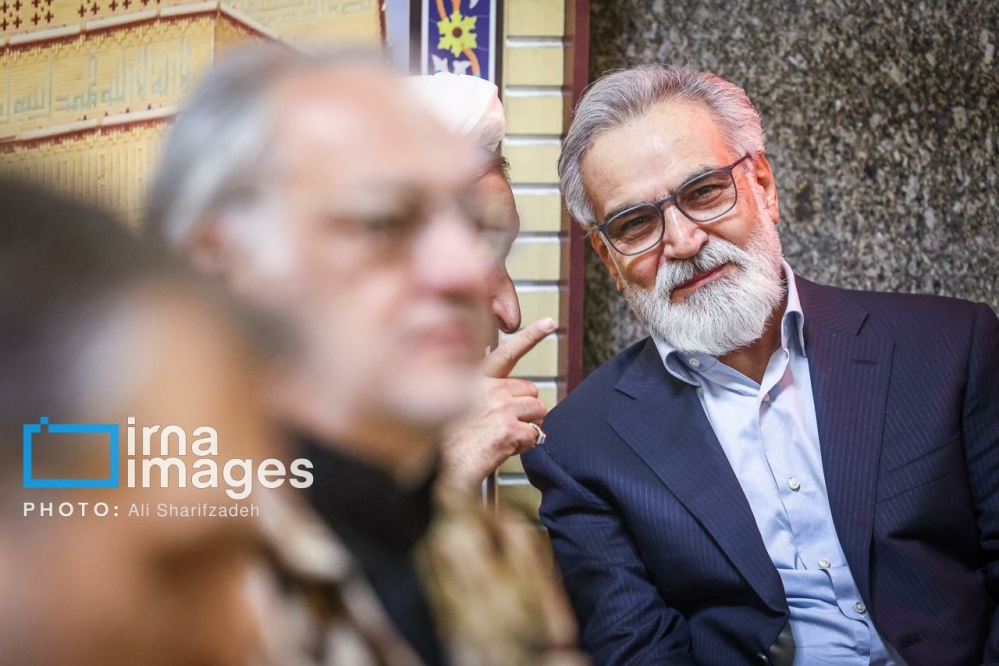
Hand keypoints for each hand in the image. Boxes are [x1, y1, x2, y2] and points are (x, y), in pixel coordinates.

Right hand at [441, 317, 555, 487]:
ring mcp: (499, 407)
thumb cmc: (444, 443)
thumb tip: (506, 400)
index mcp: (473, 379)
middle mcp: (488, 389)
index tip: (547, 323)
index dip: (530, 336)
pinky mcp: (508, 428)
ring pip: (537, 410)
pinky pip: (534, 434)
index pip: (507, 352)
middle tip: (507, 423)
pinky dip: (525, 445)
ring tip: (504, 437)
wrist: (439, 470)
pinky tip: (504, 449)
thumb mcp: (454, 405)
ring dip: (528, 426)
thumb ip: (481, 395)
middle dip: (526, 407)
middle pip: (530, 389)